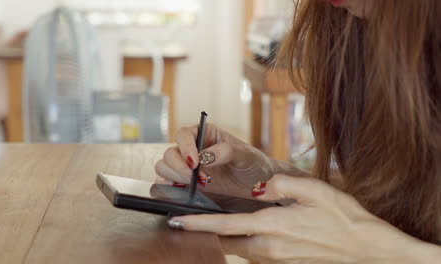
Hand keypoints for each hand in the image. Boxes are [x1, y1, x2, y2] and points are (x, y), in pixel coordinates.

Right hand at [155, 124, 274, 197]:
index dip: (185, 147)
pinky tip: (187, 191)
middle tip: (196, 178)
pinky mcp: (185, 183)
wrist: (257, 184)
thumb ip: (227, 152)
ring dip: (176, 177)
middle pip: (169, 153)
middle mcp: (191, 148)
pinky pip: (166, 184)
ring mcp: (186, 166)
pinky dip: (171, 188)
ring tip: (199, 184)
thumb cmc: (252, 163)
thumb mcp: (245, 155)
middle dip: (179, 167)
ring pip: (164, 167)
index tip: (195, 162)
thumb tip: (206, 157)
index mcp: (204, 133)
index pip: (183, 134)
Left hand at [167, 175, 432, 263]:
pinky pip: (256, 254)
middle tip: (188, 221)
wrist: (366, 250)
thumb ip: (281, 184)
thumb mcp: (314, 190)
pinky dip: (245, 243)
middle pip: (226, 243)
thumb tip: (260, 187)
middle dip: (206, 234)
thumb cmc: (343, 218)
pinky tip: (250, 231)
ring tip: (215, 224)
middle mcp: (269, 248)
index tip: (175, 220)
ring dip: (226, 238)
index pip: (224, 227)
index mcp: (272, 227)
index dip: (197, 224)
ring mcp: (276, 260)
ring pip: (240, 249)